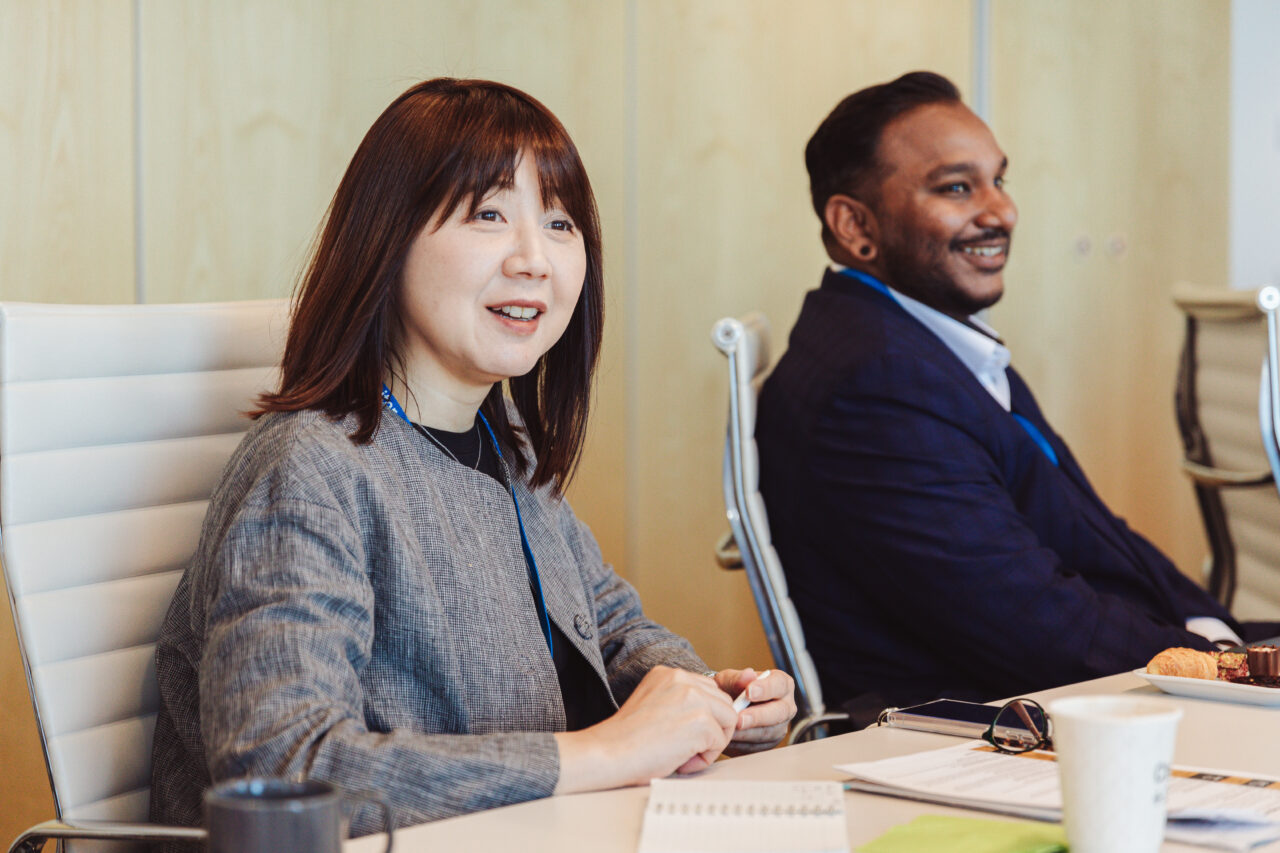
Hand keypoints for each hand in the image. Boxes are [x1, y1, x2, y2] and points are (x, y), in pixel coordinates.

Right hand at [553, 666, 737, 793]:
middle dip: (712, 728)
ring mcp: (693, 698)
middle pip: (722, 702)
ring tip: (682, 754)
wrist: (608, 753)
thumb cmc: (626, 740)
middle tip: (685, 748)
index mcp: (667, 673)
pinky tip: (679, 761)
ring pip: (728, 720)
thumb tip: (712, 717)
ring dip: (710, 743)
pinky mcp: (701, 721)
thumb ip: (679, 702)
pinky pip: (720, 743)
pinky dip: (704, 758)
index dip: (704, 716)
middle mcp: (681, 678)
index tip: (686, 734)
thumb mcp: (654, 705)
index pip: (707, 690)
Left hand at [713, 667, 795, 753]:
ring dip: (747, 733)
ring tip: (729, 730)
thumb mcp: (729, 680)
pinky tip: (730, 739)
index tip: (749, 692)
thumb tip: (748, 675)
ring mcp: (779, 727)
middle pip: (779, 712)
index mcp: (781, 684)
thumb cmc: (730, 690)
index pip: (780, 684)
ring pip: (768, 733)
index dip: (766, 688)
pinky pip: (758, 747)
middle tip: (739, 719)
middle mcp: (785, 706)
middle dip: (758, 716)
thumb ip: (737, 678)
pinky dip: (742, 744)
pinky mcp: (769, 744)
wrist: (724, 709)